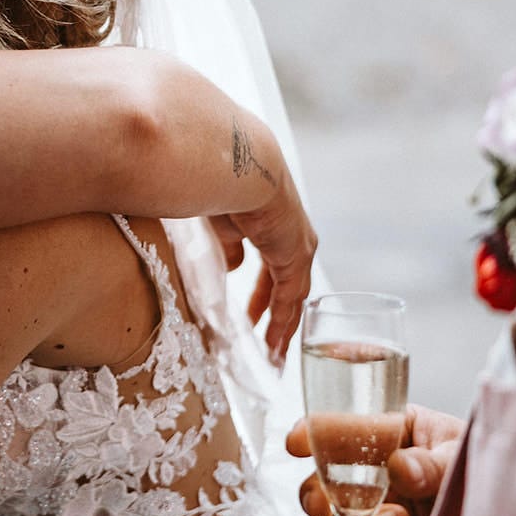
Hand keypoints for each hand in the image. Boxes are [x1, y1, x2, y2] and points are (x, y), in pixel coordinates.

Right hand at [215, 165, 317, 365]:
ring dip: (280, 323)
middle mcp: (290, 234)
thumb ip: (228, 244)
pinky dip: (282, 323)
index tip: (249, 309)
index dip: (260, 288)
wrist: (238, 164)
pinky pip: (290, 298)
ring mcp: (297, 246)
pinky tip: (272, 343)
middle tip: (258, 331)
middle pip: (284, 281)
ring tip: (270, 350)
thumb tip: (232, 267)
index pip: (270, 262)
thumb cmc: (218, 179)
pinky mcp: (296, 257)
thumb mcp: (220, 218)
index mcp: (270, 221)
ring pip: (291, 294)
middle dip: (270, 307)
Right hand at [287, 404, 465, 515]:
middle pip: (325, 475)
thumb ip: (433, 463)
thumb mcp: (462, 458)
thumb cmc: (485, 473)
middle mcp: (377, 469)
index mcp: (393, 432)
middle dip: (317, 492)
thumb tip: (399, 466)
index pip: (343, 424)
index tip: (297, 443)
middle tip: (321, 508)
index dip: (313, 432)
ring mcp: (379, 506)